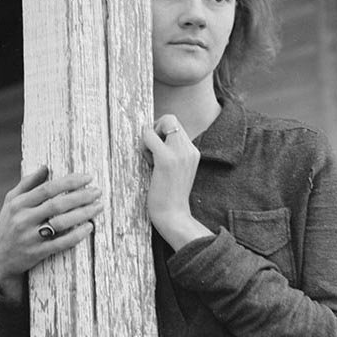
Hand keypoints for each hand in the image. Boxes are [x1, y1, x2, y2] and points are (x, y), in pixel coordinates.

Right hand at [0, 165, 103, 295]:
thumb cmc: (9, 224)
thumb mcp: (11, 202)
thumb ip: (27, 183)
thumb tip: (45, 167)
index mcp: (18, 203)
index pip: (47, 189)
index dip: (69, 182)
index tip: (88, 177)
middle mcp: (23, 219)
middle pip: (57, 205)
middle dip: (81, 197)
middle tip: (98, 191)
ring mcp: (30, 237)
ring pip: (61, 223)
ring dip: (83, 214)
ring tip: (98, 206)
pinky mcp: (37, 253)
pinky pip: (61, 243)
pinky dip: (77, 235)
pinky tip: (89, 227)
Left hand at [141, 115, 208, 248]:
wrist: (174, 217)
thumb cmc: (169, 198)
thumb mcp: (177, 171)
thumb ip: (172, 154)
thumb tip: (155, 138)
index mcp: (193, 152)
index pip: (176, 125)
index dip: (162, 131)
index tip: (156, 149)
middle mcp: (190, 149)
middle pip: (170, 118)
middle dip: (155, 130)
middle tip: (151, 152)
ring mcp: (180, 153)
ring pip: (162, 123)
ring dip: (150, 138)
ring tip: (151, 160)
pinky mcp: (166, 159)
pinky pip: (150, 135)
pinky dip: (144, 145)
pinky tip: (148, 163)